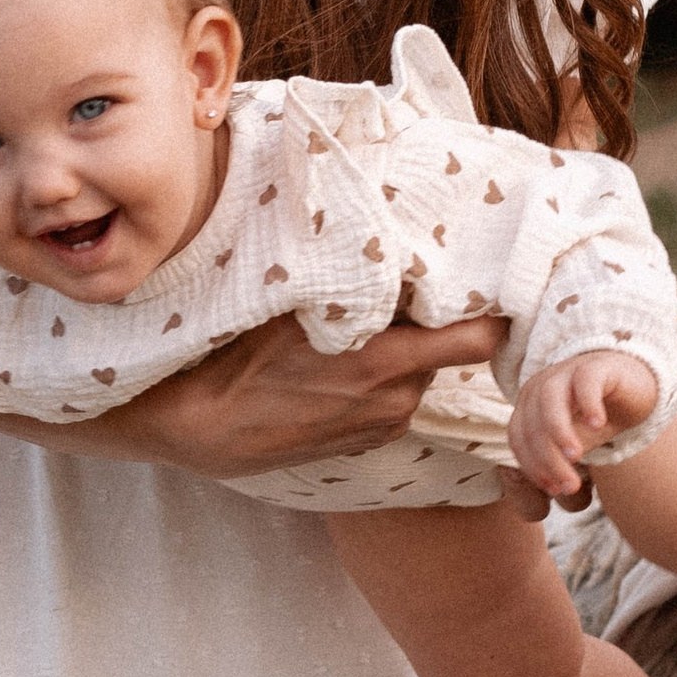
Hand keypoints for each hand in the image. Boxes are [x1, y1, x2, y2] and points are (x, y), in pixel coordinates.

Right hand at [0, 307, 513, 478]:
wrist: (191, 422)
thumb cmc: (234, 351)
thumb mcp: (292, 297)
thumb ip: (352, 271)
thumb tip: (388, 232)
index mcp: (387, 362)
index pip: (478, 335)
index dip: (485, 307)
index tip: (478, 280)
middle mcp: (394, 399)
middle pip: (444, 350)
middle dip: (430, 322)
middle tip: (401, 290)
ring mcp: (378, 426)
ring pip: (414, 374)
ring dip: (401, 351)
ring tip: (357, 326)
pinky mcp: (360, 444)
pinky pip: (388, 400)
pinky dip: (377, 380)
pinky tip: (335, 366)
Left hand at [506, 352, 659, 501]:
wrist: (635, 388)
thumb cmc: (599, 419)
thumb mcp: (578, 444)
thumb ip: (561, 460)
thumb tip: (553, 486)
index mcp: (529, 406)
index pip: (518, 437)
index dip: (532, 466)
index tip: (553, 489)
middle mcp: (541, 386)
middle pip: (532, 423)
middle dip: (548, 459)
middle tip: (570, 486)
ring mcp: (566, 372)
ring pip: (549, 400)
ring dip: (559, 432)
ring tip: (575, 457)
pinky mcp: (595, 366)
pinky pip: (585, 381)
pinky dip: (588, 403)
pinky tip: (598, 424)